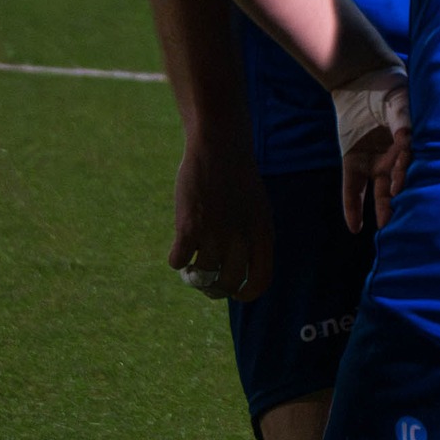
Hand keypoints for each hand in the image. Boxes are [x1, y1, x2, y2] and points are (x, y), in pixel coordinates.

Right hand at [168, 137, 273, 301]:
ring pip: (202, 276)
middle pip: (227, 283)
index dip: (245, 293)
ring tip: (190, 263)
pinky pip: (179, 261)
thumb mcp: (256, 209)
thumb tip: (234, 275)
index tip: (233, 292)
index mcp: (262, 234)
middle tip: (204, 280)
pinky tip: (179, 247)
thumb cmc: (237, 178)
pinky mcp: (189, 226)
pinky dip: (177, 260)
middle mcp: (242, 237)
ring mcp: (215, 233)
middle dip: (214, 288)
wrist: (219, 145)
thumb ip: (251, 240)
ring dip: (193, 274)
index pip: (260, 281)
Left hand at [335, 68, 411, 233]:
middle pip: (399, 185)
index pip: (411, 165)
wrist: (362, 79)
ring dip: (382, 209)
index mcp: (410, 145)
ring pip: (379, 192)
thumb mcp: (399, 103)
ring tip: (385, 228)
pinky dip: (352, 207)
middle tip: (404, 221)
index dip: (405, 175)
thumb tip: (408, 139)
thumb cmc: (390, 89)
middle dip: (401, 202)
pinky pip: (353, 188)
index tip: (399, 186)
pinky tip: (354, 226)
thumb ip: (402, 121)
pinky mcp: (353, 164)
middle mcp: (395, 158)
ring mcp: (374, 162)